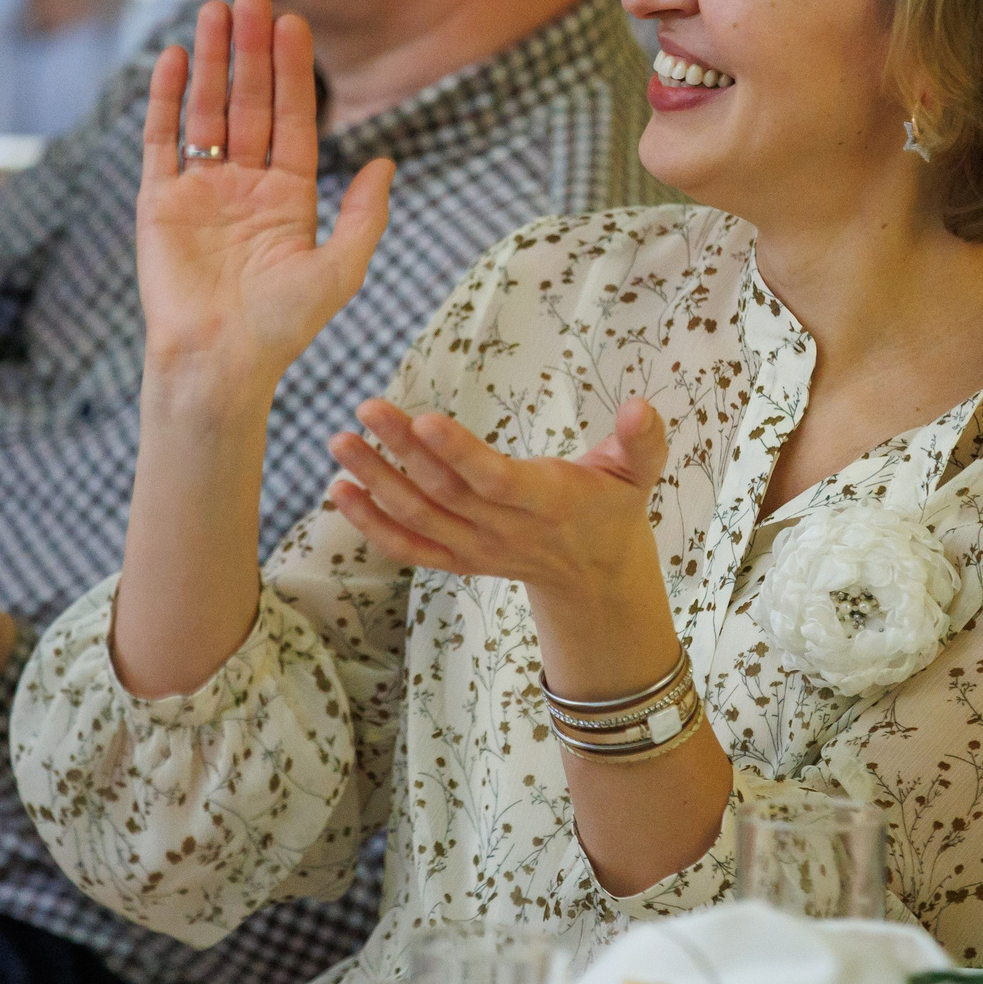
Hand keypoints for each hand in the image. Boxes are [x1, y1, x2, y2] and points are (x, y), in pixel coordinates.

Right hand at [134, 0, 393, 395]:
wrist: (218, 362)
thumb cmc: (282, 326)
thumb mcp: (341, 268)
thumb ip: (364, 215)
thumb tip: (386, 162)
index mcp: (288, 197)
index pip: (293, 118)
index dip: (293, 71)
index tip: (293, 23)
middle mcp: (244, 187)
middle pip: (249, 103)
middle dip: (251, 51)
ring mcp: (201, 191)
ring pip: (207, 110)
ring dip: (213, 61)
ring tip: (215, 9)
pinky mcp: (160, 202)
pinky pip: (163, 139)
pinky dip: (167, 98)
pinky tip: (177, 57)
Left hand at [327, 397, 674, 697]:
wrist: (595, 577)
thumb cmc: (613, 508)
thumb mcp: (639, 474)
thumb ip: (642, 441)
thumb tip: (643, 405)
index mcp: (546, 502)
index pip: (495, 479)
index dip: (460, 453)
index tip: (424, 420)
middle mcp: (503, 530)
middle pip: (444, 492)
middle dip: (400, 452)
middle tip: (366, 409)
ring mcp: (475, 549)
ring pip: (417, 517)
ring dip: (374, 482)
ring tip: (339, 443)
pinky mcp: (456, 559)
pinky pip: (407, 547)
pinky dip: (371, 525)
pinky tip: (339, 493)